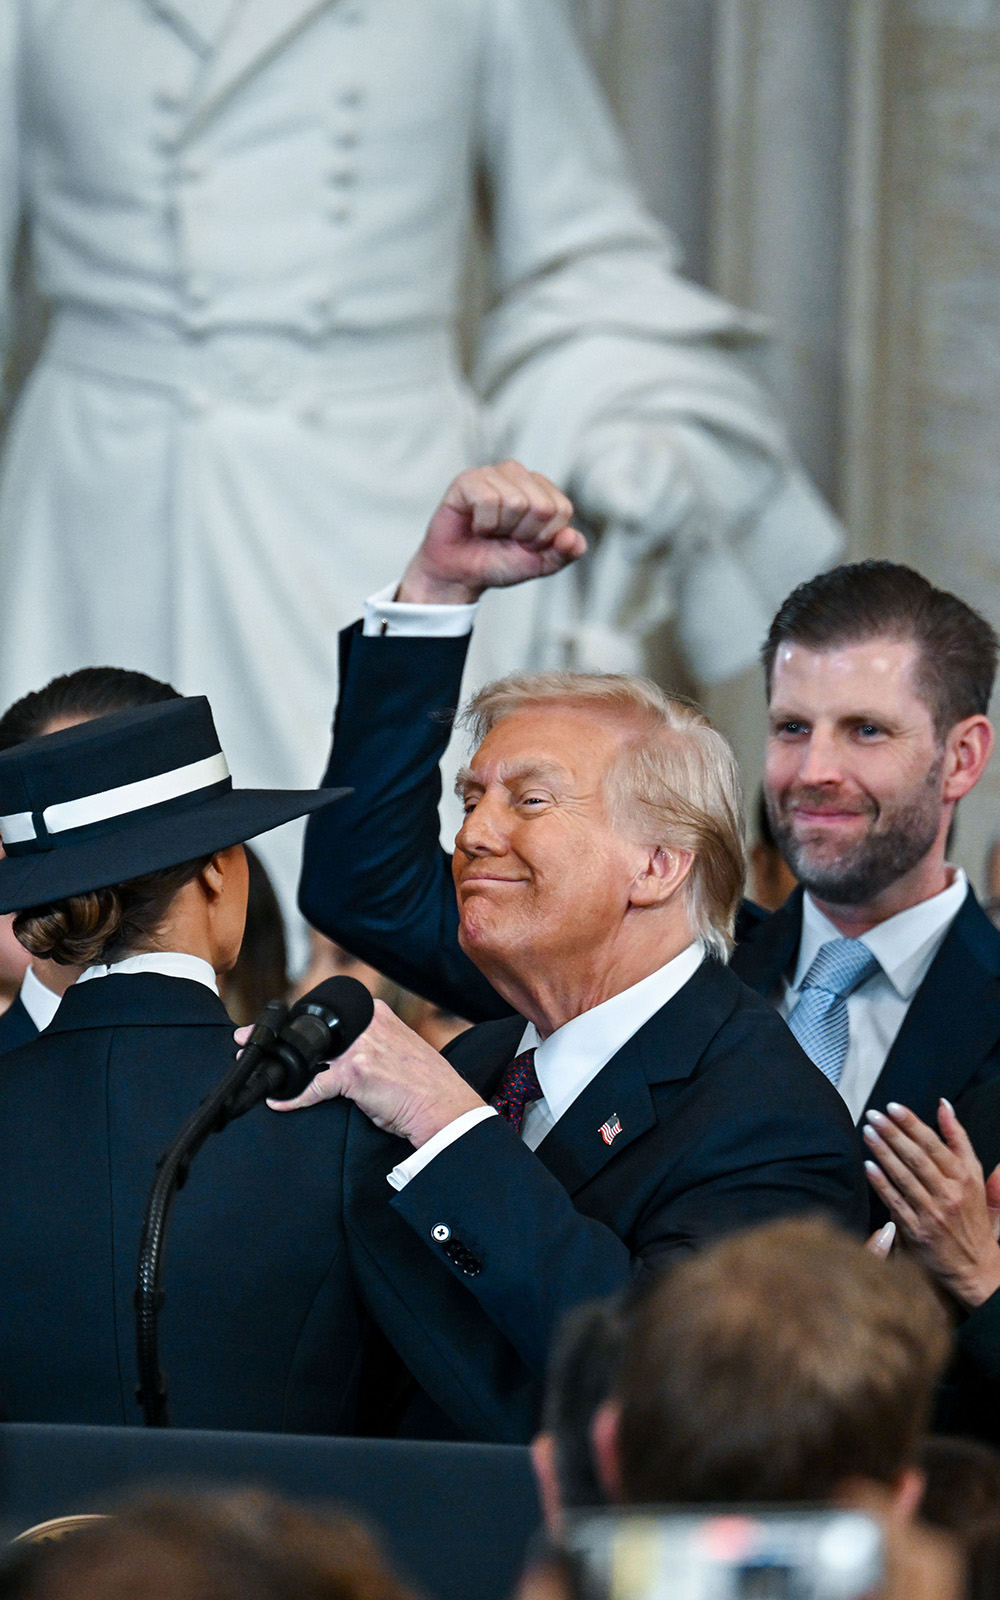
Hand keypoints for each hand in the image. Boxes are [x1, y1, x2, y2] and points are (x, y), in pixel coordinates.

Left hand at [265, 999, 485, 1145]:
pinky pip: (315, 1084)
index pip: (326, 1014)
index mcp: (376, 1014)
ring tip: (253, 1069)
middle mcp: (367, 1023)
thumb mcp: (396, 1049)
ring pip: (307, 1053)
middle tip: (245, 1041)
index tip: (272, 1029)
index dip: (294, 1024)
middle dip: (275, 1037)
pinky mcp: (357, 1072)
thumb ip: (368, 1043)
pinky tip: (280, 1103)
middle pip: (310, 1028)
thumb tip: (334, 1056)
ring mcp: (361, 1046)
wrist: (445, 1107)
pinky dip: (293, 1097)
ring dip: (277, 1064)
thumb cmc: (424, 1085)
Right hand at [397, 461, 585, 604]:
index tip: (526, 543)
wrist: (460, 575)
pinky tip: (475, 524)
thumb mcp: (540, 564)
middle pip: (541, 506)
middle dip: (523, 534)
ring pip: (515, 502)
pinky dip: (482, 523)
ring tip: (490, 531)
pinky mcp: (467, 480)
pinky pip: (487, 500)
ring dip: (501, 529)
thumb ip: (565, 553)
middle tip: (504, 538)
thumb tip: (572, 537)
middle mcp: (520, 476)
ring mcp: (493, 474)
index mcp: (542, 490)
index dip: (544, 536)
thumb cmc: (499, 562)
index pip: (561, 510)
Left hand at [863, 1099, 999, 1307]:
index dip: (912, 1124)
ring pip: (904, 1177)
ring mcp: (933, 1213)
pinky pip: (896, 1203)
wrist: (977, 1266)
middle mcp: (950, 1194)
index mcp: (965, 1177)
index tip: (893, 1107)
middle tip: (873, 1115)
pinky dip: (881, 1184)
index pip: (935, 1144)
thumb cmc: (973, 1215)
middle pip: (917, 1158)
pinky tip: (867, 1167)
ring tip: (867, 1133)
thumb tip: (944, 1105)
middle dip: (893, 1134)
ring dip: (883, 1153)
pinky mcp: (918, 1232)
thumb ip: (959, 1139)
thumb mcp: (974, 1175)